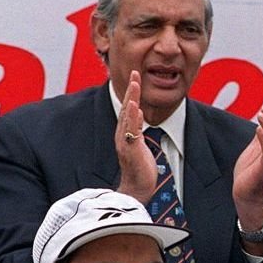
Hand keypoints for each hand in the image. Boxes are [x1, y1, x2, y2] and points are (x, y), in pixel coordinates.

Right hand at [115, 71, 157, 203]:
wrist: (137, 188)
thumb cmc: (140, 169)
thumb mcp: (140, 144)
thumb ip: (137, 129)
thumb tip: (138, 113)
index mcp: (125, 133)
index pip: (128, 108)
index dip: (131, 93)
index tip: (135, 77)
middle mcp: (122, 135)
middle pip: (126, 108)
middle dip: (131, 90)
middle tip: (135, 73)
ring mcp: (125, 142)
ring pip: (128, 117)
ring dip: (131, 99)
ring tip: (135, 84)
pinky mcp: (131, 150)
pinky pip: (131, 131)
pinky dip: (132, 119)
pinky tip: (135, 107)